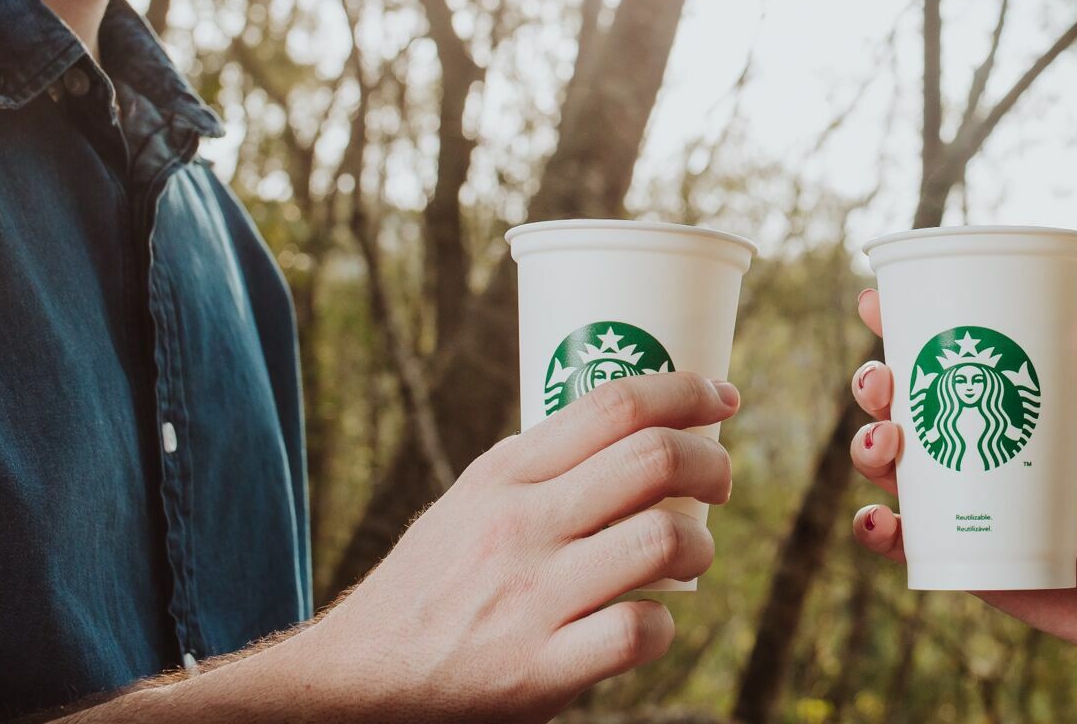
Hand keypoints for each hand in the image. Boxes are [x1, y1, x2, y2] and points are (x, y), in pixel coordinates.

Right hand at [288, 372, 739, 723]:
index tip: (722, 398)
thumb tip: (638, 434)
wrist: (353, 683)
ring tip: (690, 556)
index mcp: (504, 474)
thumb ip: (543, 469)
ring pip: (663, 542)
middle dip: (711, 464)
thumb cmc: (430, 585)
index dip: (686, 392)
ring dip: (700, 546)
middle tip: (719, 481)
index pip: (615, 406)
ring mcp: (532, 598)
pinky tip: (649, 624)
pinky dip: (663, 626)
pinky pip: (640, 630)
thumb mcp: (471, 501)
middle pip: (653, 459)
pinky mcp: (541, 671)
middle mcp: (520, 525)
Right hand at [847, 291, 1076, 663]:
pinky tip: (878, 520)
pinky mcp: (956, 554)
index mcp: (1003, 406)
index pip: (942, 358)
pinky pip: (901, 541)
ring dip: (868, 448)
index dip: (898, 328)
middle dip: (873, 385)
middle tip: (884, 381)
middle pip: (898, 407)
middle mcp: (969, 447)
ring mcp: (959, 501)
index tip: (874, 302)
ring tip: (887, 443)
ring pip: (889, 467)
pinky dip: (875, 529)